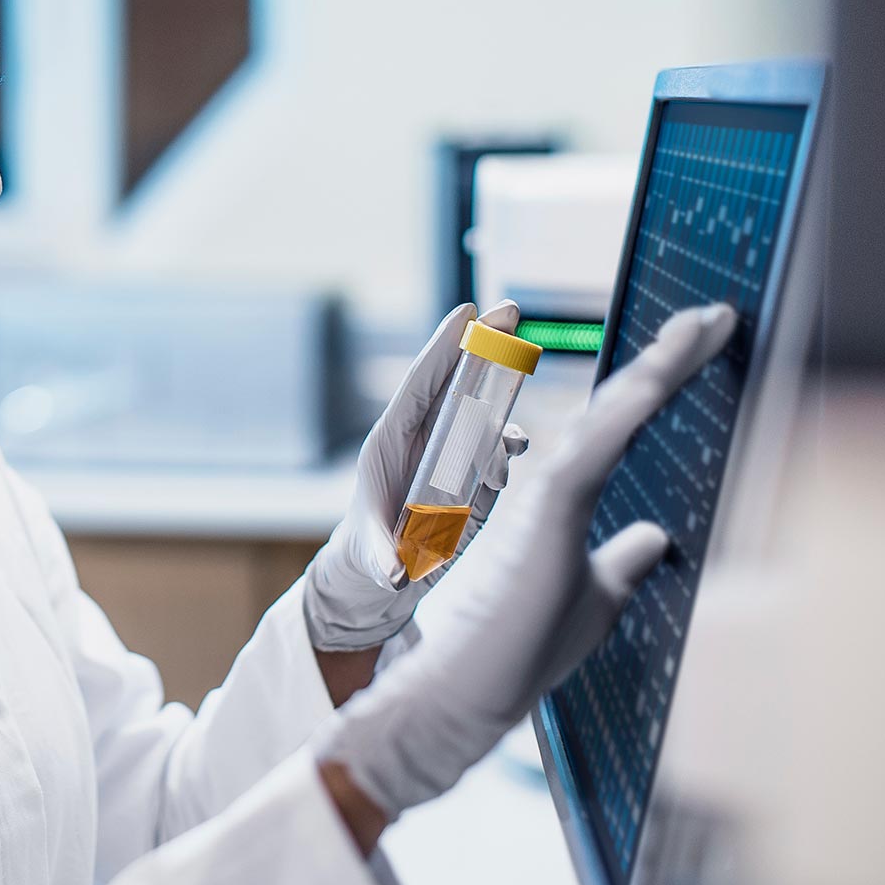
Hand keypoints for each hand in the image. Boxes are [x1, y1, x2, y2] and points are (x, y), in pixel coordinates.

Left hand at [302, 301, 529, 651]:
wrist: (381, 577)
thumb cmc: (367, 556)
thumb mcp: (370, 557)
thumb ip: (383, 560)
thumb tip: (396, 575)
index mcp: (390, 441)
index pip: (419, 384)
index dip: (442, 346)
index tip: (467, 311)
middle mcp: (422, 439)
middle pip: (454, 382)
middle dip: (482, 345)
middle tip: (510, 308)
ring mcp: (448, 455)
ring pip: (480, 414)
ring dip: (502, 407)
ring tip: (512, 436)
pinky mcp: (471, 476)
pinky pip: (495, 450)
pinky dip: (509, 447)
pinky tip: (517, 453)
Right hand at [314, 302, 737, 821]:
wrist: (469, 687)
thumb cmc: (518, 650)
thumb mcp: (595, 599)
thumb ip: (622, 562)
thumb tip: (655, 537)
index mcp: (567, 500)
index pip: (621, 429)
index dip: (662, 386)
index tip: (705, 346)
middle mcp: (556, 484)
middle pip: (620, 407)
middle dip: (671, 359)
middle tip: (716, 316)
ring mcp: (548, 491)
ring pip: (611, 414)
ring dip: (661, 368)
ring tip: (703, 325)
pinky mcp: (546, 507)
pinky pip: (597, 445)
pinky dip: (630, 407)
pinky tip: (663, 375)